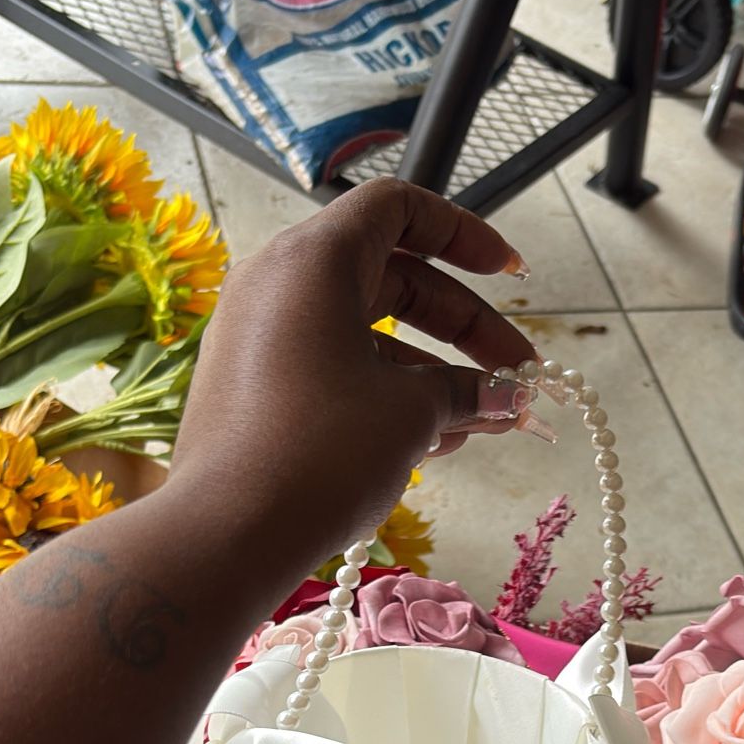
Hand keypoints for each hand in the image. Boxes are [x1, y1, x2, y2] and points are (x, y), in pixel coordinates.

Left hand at [170, 179, 537, 565]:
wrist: (227, 534)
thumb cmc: (320, 455)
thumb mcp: (412, 414)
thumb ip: (467, 391)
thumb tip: (506, 397)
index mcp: (313, 259)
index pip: (398, 208)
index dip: (463, 233)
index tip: (510, 274)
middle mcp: (278, 284)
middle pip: (391, 276)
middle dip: (464, 326)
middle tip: (517, 373)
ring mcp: (260, 337)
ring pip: (365, 331)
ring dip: (432, 371)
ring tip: (487, 422)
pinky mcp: (253, 387)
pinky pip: (333, 368)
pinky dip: (385, 391)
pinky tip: (438, 441)